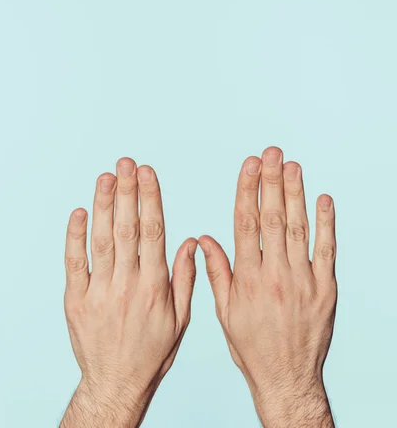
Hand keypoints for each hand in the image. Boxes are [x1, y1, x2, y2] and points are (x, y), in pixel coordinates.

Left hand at [61, 158, 196, 427]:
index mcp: (154, 286)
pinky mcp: (76, 299)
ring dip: (103, 205)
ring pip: (101, 239)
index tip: (148, 173)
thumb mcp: (180, 319)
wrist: (115, 383)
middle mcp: (127, 284)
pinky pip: (75, 262)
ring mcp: (99, 290)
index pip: (153, 231)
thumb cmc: (151, 352)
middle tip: (126, 162)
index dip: (150, 198)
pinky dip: (75, 236)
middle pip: (127, 228)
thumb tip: (190, 241)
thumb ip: (185, 277)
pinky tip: (79, 212)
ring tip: (106, 176)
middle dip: (127, 191)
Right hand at [199, 147, 336, 426]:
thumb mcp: (225, 312)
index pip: (247, 223)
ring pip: (299, 228)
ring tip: (292, 165)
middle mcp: (276, 275)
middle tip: (272, 152)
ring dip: (296, 194)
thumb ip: (217, 272)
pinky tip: (323, 199)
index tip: (248, 165)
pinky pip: (327, 250)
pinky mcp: (326, 289)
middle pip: (274, 218)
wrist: (287, 379)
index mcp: (249, 278)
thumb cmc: (252, 347)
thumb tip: (204, 239)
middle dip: (271, 181)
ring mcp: (304, 280)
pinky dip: (326, 224)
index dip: (248, 190)